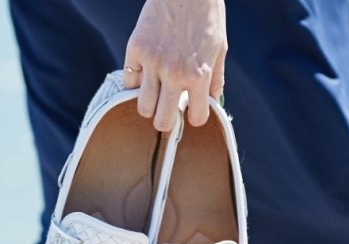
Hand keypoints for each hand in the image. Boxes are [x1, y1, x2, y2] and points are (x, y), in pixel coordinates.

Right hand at [123, 0, 226, 129]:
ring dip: (149, 105)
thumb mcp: (219, 48)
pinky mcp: (135, 50)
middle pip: (162, 121)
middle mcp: (174, 73)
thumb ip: (215, 78)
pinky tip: (145, 73)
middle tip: (168, 109)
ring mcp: (152, 63)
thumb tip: (212, 102)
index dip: (194, 116)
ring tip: (155, 94)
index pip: (196, 117)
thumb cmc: (206, 16)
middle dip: (166, 120)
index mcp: (199, 75)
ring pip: (143, 107)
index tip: (191, 110)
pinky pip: (129, 82)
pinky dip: (136, 82)